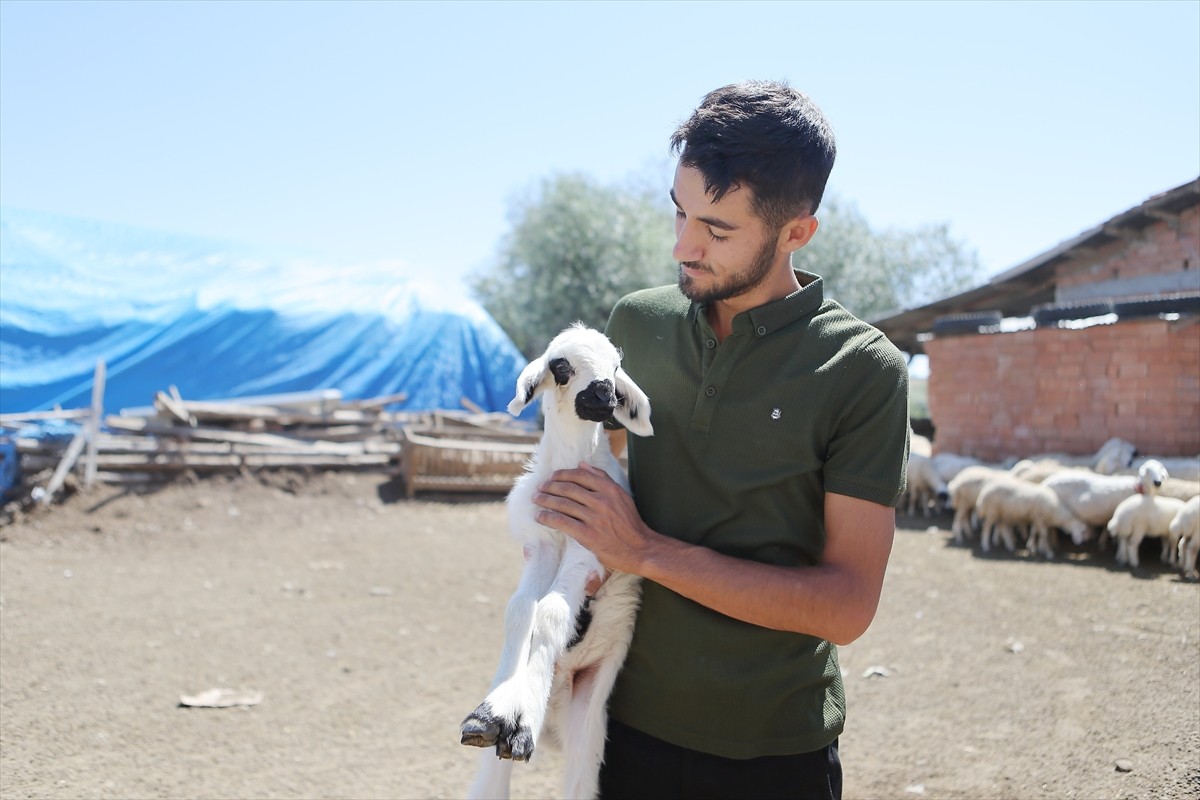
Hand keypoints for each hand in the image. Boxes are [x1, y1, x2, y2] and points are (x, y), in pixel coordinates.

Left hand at [533, 462, 654, 575]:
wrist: (639, 548)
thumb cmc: (630, 522)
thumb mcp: (621, 496)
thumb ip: (602, 478)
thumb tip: (582, 464)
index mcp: (609, 489)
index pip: (580, 475)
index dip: (562, 474)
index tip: (552, 477)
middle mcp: (601, 501)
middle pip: (568, 488)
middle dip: (550, 486)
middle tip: (540, 487)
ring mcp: (594, 518)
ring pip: (563, 504)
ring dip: (545, 500)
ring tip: (536, 499)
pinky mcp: (588, 535)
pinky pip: (562, 522)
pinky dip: (548, 518)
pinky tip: (540, 516)